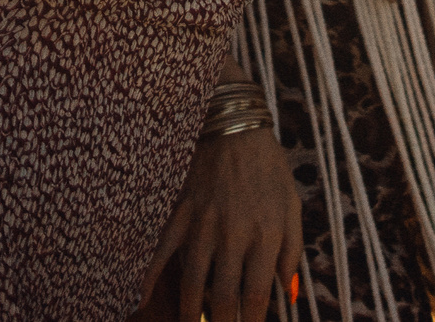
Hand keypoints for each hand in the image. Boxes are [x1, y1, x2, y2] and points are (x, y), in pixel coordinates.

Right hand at [141, 128, 301, 321]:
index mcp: (265, 234)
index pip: (256, 294)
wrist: (235, 130)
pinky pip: (160, 254)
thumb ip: (292, 251)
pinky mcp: (179, 217)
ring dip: (190, 314)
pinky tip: (142, 301)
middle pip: (223, 298)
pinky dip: (149, 280)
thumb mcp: (292, 207)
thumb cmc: (270, 170)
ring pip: (192, 284)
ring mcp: (202, 227)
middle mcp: (233, 235)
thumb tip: (289, 293)